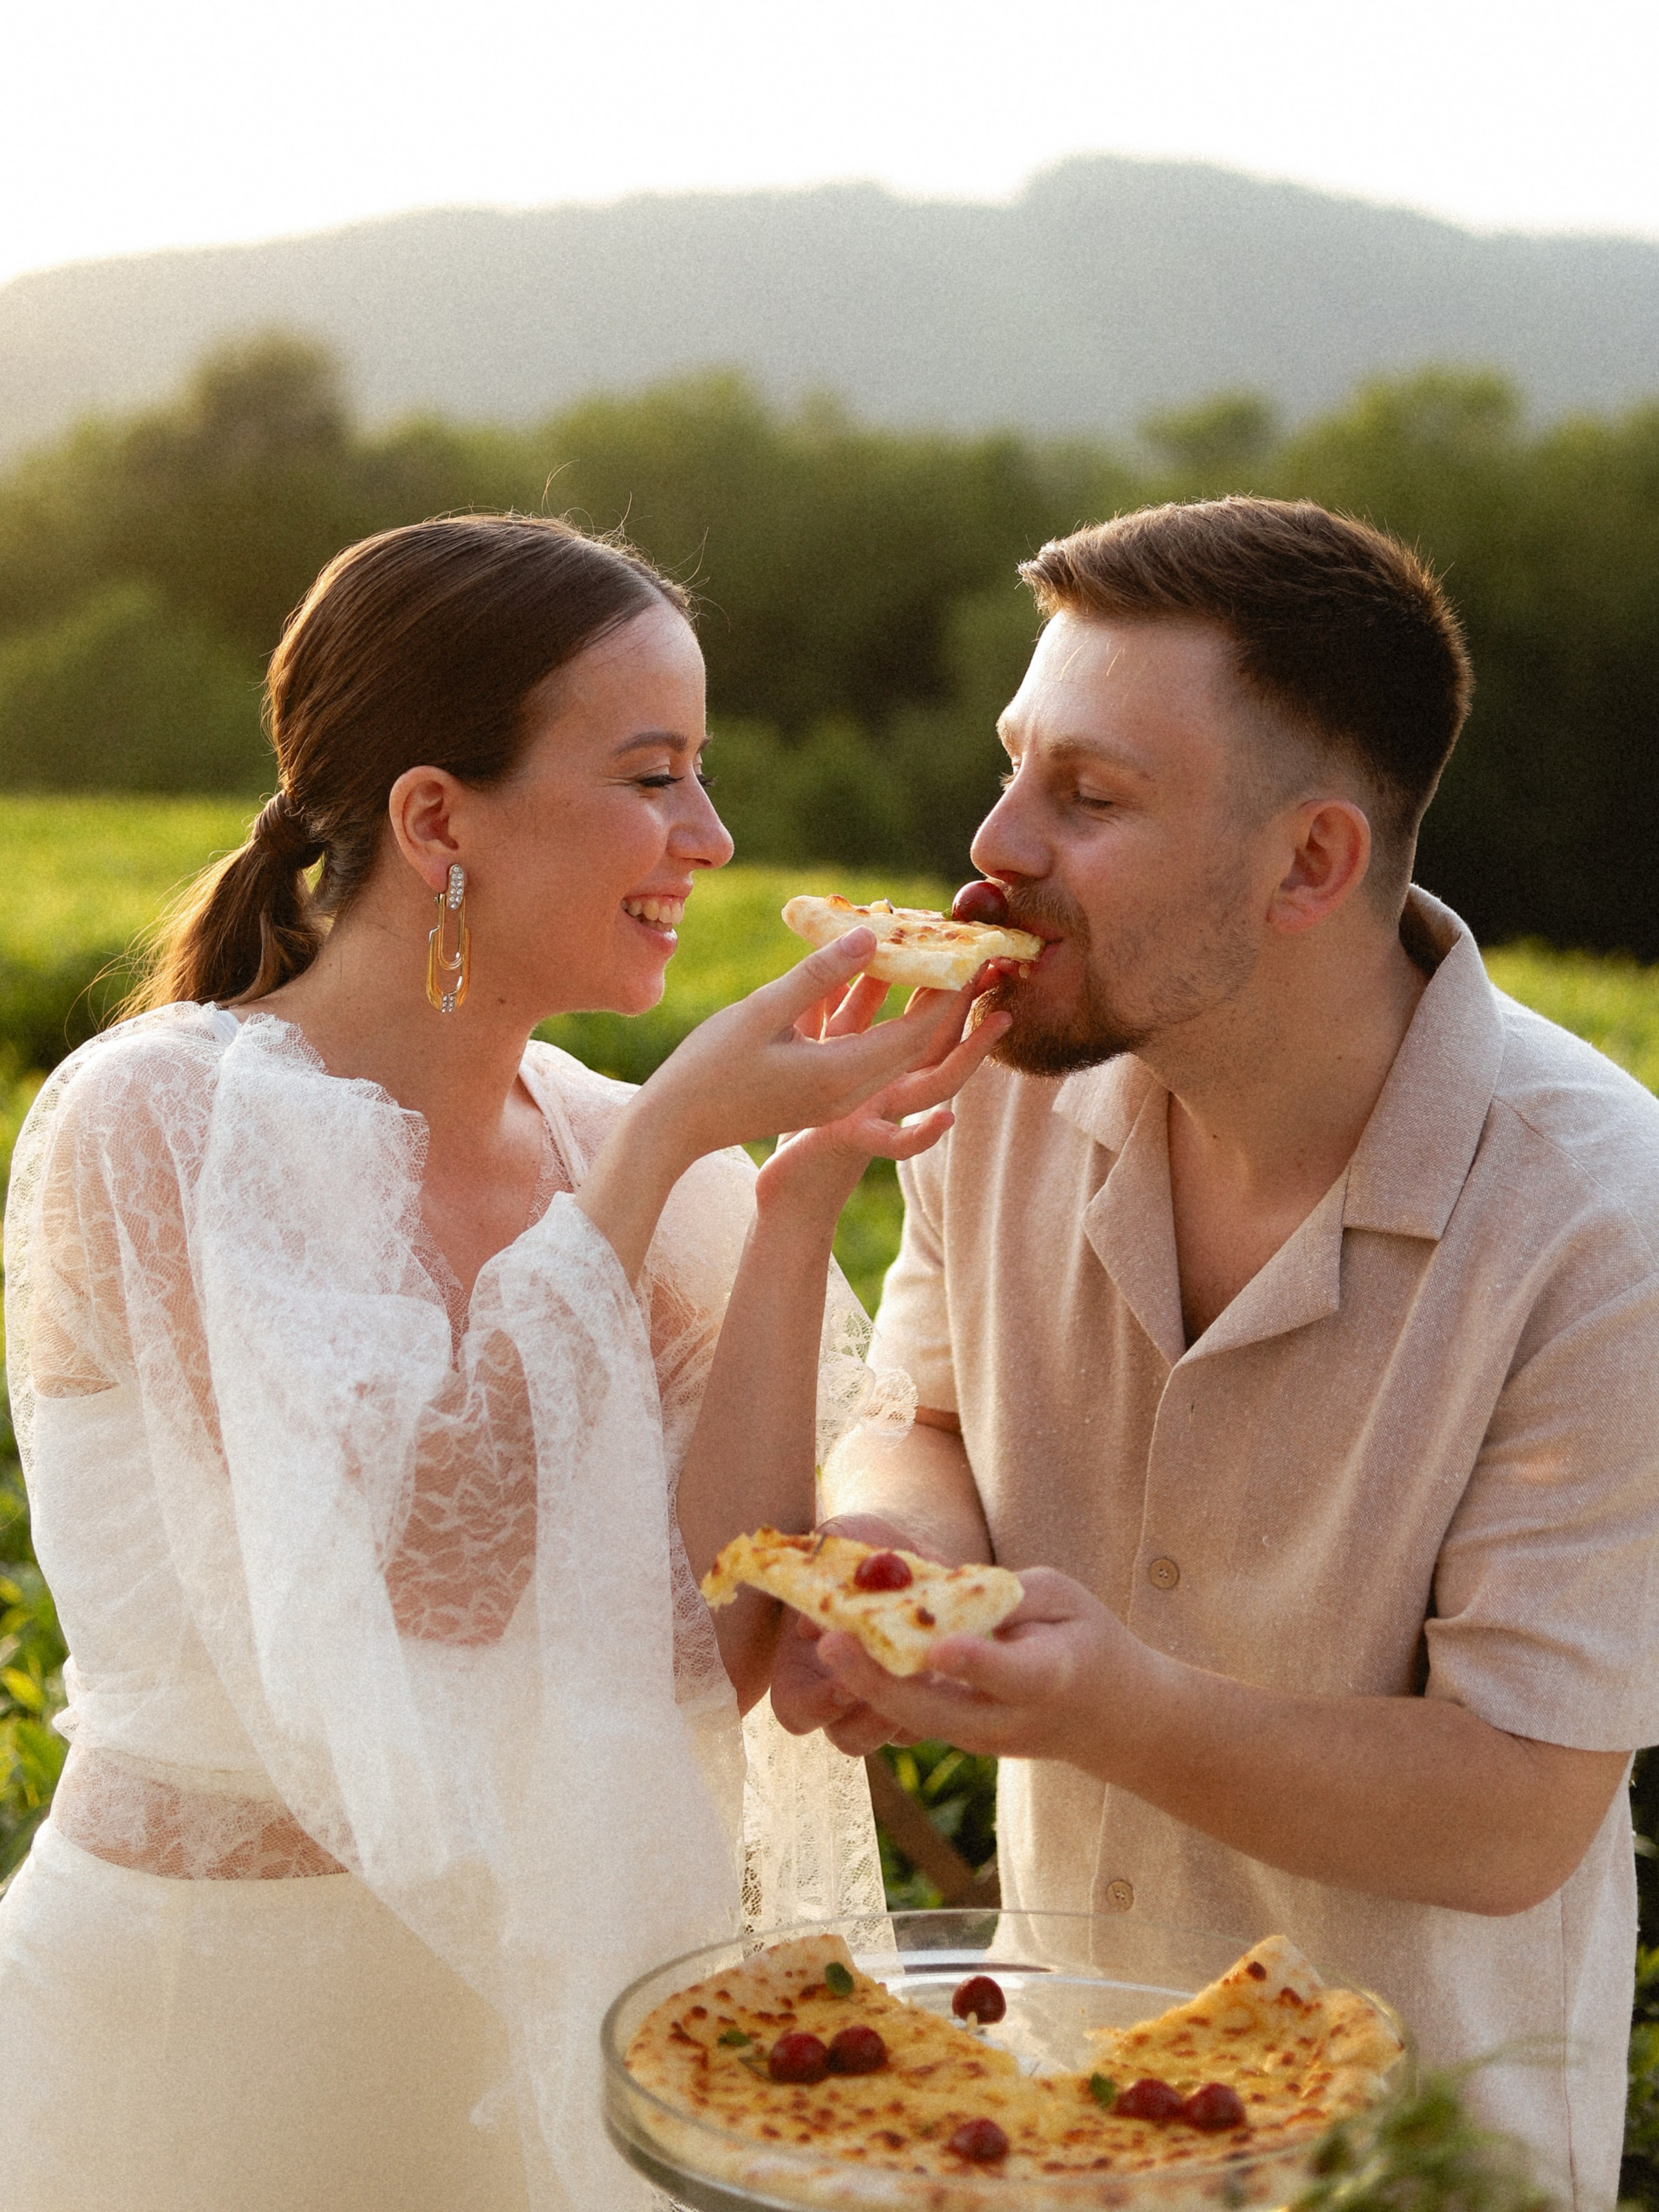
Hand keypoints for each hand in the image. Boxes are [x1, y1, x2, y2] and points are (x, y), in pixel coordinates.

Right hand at [638, 934, 992, 1168]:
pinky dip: (881, 1021)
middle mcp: (849, 1093)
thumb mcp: (763, 1012)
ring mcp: (835, 1100)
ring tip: (939, 969)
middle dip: (948, 1002)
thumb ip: (820, 973)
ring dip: (918, 1011)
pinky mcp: (820, 1096)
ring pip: (894, 1052)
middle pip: (916, 1046)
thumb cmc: (708, 1069)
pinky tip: (874, 986)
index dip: (949, 993)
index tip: (973, 952)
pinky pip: (867, 1055)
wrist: (673, 1128)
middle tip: (974, 957)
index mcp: (840, 1075)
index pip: (915, 1032)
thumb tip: (871, 935)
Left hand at [757, 972, 1010, 1214]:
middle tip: (998, 968)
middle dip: (966, 1006)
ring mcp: (881, 1114)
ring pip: (935, 1082)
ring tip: (1000, 1022)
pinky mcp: (860, 1142)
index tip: (965, 945)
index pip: (917, 1016)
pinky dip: (920, 1136)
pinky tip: (945, 1123)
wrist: (783, 1179)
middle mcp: (887, 1084)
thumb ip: (822, 1005)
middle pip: (936, 1040)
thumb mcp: (807, 1047)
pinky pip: (896, 1142)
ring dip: (970, 1054)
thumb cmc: (791, 1110)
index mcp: (873, 1057)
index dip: (942, 983)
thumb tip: (842, 956)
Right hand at [765, 1512, 951, 1754]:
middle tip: (899, 1685)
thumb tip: (816, 1618)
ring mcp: (888, 1701)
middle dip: (873, 1717)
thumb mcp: (843, 1536)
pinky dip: (950, 1693)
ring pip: (897, 1735)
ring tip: (935, 1672)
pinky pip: (940, 1717)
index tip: (845, 1680)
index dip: (816, 1705)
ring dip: (916, 1709)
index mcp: (803, 1668)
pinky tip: (963, 1660)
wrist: (909, 1550)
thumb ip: (827, 1559)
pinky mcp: (930, 1697)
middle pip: (849, 1738)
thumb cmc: (862, 1544)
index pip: (797, 1712)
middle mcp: (842, 1696)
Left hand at [812, 1567, 1154, 1768]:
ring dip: (868, 1689)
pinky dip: (879, 1692)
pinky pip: (916, 1719)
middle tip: (833, 1644)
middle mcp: (1011, 1719)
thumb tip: (947, 1591)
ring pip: (918, 1722)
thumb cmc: (1087, 1639)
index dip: (975, 1663)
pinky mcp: (962, 1738)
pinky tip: (844, 1657)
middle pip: (940, 1712)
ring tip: (825, 1646)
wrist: (1111, 1719)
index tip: (939, 1649)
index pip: (1012, 1675)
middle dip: (882, 1682)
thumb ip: (1011, 1596)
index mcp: (1052, 1676)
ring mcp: (983, 1738)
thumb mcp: (1066, 1599)